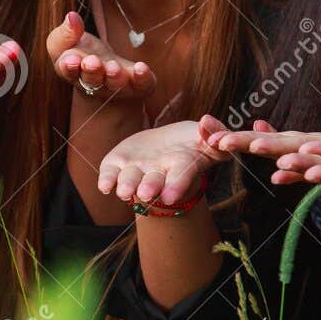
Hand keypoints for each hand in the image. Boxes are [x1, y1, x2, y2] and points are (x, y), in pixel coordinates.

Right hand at [47, 11, 156, 102]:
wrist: (108, 69)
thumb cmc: (83, 54)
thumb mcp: (67, 42)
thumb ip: (65, 33)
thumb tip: (71, 16)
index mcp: (73, 72)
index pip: (69, 71)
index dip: (69, 67)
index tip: (72, 60)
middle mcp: (94, 83)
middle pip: (92, 80)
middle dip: (92, 71)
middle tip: (93, 62)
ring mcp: (117, 85)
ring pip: (115, 84)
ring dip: (114, 76)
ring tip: (113, 68)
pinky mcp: (138, 84)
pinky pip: (141, 84)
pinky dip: (142, 78)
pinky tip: (141, 68)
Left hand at [97, 116, 231, 206]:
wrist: (167, 143)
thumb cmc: (193, 142)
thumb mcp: (209, 136)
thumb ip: (216, 133)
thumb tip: (208, 123)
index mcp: (182, 165)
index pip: (180, 177)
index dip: (176, 186)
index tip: (169, 196)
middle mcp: (158, 172)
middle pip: (153, 182)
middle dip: (149, 186)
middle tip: (145, 194)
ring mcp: (137, 169)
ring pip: (131, 179)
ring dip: (127, 186)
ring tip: (124, 192)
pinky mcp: (119, 162)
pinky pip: (111, 172)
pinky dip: (107, 179)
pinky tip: (105, 186)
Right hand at [204, 124, 320, 211]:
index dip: (318, 152)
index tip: (298, 156)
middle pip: (304, 143)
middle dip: (277, 144)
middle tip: (250, 144)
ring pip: (292, 149)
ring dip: (270, 149)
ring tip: (243, 146)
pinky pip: (297, 166)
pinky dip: (284, 168)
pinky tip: (270, 174)